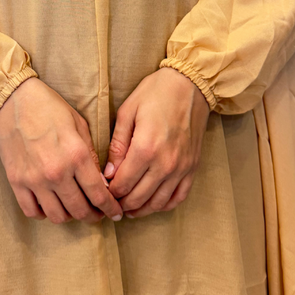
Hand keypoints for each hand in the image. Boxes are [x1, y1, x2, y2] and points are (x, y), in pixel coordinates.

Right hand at [0, 77, 123, 223]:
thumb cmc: (50, 108)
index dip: (110, 208)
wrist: (12, 100)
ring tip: (74, 208)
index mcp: (76, 155)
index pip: (99, 194)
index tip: (115, 214)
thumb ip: (91, 155)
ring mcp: (34, 179)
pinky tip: (51, 205)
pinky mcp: (16, 182)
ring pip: (57, 216)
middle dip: (93, 216)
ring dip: (70, 217)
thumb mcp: (79, 125)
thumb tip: (101, 182)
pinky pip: (32, 212)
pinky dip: (44, 213)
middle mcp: (57, 172)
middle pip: (80, 210)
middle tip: (98, 213)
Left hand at [104, 67, 209, 217]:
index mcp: (145, 149)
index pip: (122, 184)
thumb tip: (108, 173)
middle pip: (138, 198)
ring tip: (128, 207)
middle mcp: (165, 163)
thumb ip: (117, 145)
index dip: (109, 192)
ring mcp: (182, 168)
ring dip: (141, 209)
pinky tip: (152, 203)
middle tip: (111, 202)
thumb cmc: (155, 93)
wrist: (190, 85)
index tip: (101, 190)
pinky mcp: (193, 167)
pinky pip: (179, 197)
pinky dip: (164, 205)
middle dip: (121, 204)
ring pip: (158, 203)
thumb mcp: (127, 112)